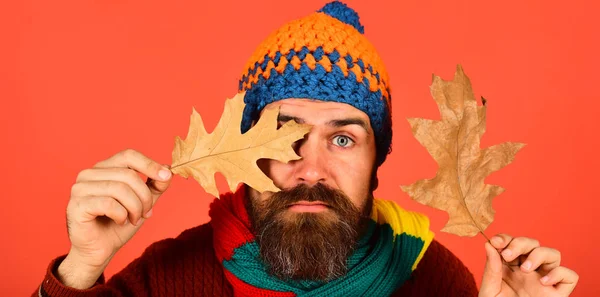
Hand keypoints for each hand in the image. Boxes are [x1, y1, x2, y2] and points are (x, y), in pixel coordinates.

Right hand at [57, 149, 172, 288]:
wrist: (100, 251)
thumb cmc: (118, 224)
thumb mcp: (143, 202)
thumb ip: (154, 185)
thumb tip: (167, 168)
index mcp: (103, 168)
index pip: (128, 155)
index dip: (149, 164)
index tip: (166, 176)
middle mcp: (89, 174)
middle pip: (128, 174)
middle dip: (144, 196)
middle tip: (147, 213)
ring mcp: (80, 188)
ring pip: (119, 189)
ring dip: (134, 207)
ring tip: (134, 219)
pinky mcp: (77, 205)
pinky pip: (109, 204)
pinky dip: (121, 215)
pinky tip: (120, 221)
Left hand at [479, 234, 578, 296]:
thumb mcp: (489, 291)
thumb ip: (491, 269)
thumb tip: (489, 245)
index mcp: (509, 267)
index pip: (512, 242)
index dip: (505, 238)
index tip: (495, 242)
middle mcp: (528, 270)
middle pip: (532, 243)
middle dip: (520, 243)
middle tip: (508, 255)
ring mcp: (544, 280)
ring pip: (553, 253)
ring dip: (539, 254)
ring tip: (524, 269)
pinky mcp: (557, 293)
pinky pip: (570, 275)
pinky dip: (559, 274)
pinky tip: (542, 282)